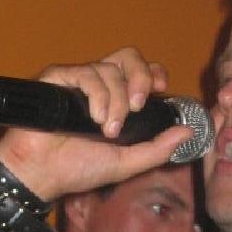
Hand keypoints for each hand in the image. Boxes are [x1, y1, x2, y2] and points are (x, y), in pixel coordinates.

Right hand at [0, 47, 193, 199]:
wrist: (42, 174)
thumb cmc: (78, 170)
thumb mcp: (127, 163)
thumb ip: (158, 149)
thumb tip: (188, 132)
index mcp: (115, 101)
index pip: (139, 70)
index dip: (152, 72)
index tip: (160, 85)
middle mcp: (99, 86)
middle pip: (129, 57)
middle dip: (140, 78)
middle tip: (137, 106)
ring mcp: (78, 81)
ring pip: (109, 69)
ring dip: (114, 102)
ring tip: (106, 129)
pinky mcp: (58, 77)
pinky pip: (86, 72)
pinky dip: (97, 95)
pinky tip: (95, 118)